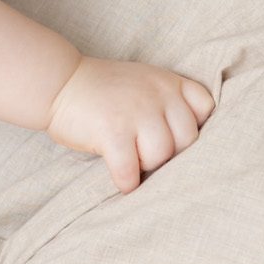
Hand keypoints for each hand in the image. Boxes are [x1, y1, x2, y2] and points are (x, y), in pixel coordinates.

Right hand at [45, 56, 215, 194]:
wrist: (59, 82)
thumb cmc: (103, 90)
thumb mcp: (144, 81)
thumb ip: (168, 102)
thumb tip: (188, 148)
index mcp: (168, 82)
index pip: (205, 109)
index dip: (194, 129)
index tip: (173, 138)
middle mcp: (157, 95)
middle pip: (186, 140)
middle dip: (169, 154)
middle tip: (147, 155)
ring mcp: (136, 112)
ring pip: (161, 156)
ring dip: (145, 167)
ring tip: (131, 163)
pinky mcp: (113, 132)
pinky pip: (130, 170)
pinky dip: (127, 182)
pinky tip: (121, 181)